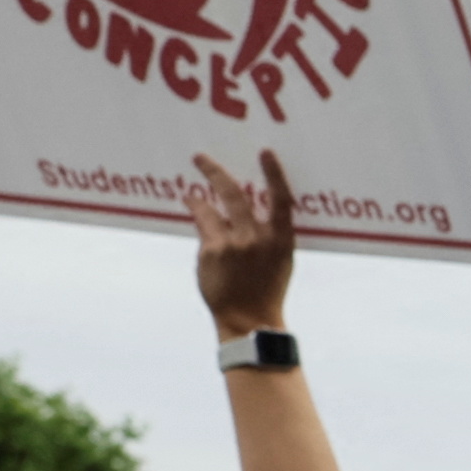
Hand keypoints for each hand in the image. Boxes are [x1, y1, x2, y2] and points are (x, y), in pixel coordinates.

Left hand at [191, 150, 298, 337]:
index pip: (281, 199)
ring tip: (189, 193)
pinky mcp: (211, 252)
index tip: (265, 152)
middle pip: (234, 195)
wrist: (249, 319)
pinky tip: (194, 219)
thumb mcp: (278, 260)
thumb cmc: (266, 289)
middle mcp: (257, 238)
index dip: (274, 174)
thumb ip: (264, 234)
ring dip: (198, 197)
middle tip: (199, 158)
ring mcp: (232, 244)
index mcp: (281, 239)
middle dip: (214, 173)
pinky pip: (203, 230)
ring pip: (210, 210)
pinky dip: (199, 223)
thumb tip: (237, 210)